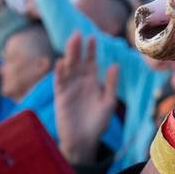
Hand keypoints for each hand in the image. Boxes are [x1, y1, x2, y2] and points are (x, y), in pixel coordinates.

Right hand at [54, 32, 118, 164]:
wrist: (84, 141)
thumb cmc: (98, 122)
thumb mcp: (108, 102)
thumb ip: (111, 84)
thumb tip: (115, 64)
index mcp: (92, 82)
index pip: (91, 62)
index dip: (91, 50)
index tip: (93, 36)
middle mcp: (79, 82)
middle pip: (78, 61)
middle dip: (78, 48)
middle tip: (78, 32)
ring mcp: (69, 89)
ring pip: (68, 68)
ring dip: (69, 55)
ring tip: (71, 42)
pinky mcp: (60, 98)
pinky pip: (59, 83)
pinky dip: (59, 73)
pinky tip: (61, 63)